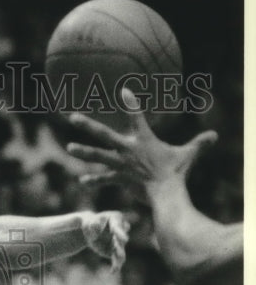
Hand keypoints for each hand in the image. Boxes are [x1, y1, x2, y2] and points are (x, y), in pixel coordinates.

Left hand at [67, 88, 217, 188]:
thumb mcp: (189, 155)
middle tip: (72, 117)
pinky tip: (82, 181)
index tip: (123, 91)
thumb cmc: (177, 173)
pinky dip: (94, 181)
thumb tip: (215, 137)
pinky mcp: (119, 179)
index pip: (136, 116)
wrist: (166, 194)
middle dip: (87, 125)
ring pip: (98, 156)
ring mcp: (120, 165)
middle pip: (104, 134)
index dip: (130, 102)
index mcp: (143, 140)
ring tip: (69, 147)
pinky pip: (104, 179)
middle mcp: (128, 150)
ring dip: (83, 152)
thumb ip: (199, 144)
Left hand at [80, 209, 129, 272]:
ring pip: (121, 251)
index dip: (121, 234)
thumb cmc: (89, 223)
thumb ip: (92, 224)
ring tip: (116, 267)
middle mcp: (121, 230)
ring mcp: (119, 241)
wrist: (90, 232)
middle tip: (118, 253)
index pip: (118, 227)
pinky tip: (113, 271)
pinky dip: (116, 265)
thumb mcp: (88, 222)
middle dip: (119, 246)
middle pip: (121, 240)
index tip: (124, 239)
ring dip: (119, 259)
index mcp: (116, 219)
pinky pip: (117, 259)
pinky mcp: (115, 251)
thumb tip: (94, 224)